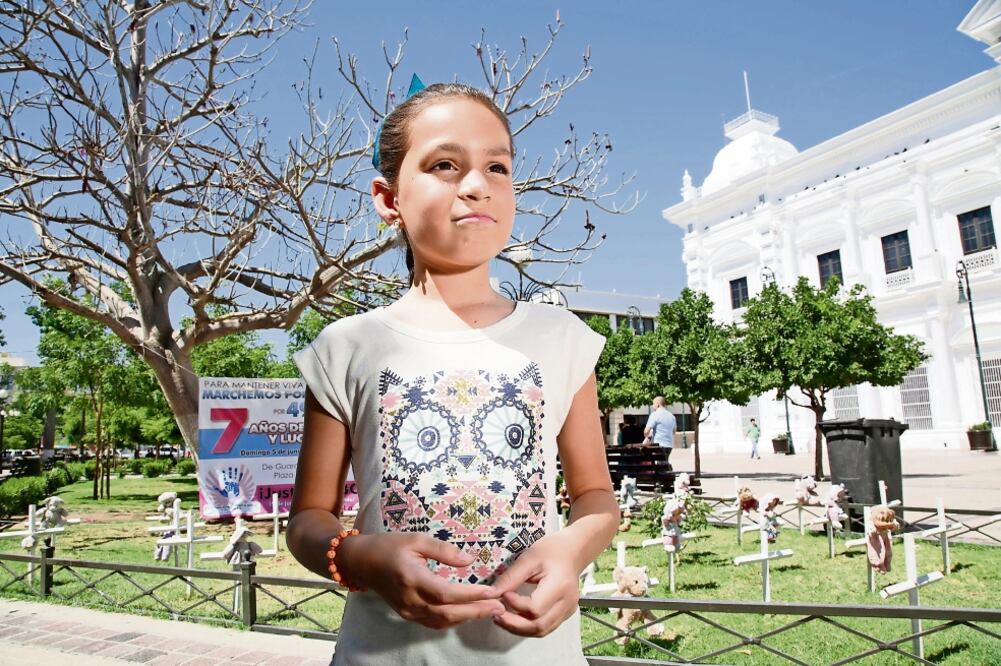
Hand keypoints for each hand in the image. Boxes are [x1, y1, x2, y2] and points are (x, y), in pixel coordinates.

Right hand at [339, 532, 503, 629]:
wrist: (362, 563)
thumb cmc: (389, 546)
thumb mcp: (416, 539)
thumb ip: (443, 550)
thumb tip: (470, 560)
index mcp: (412, 578)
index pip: (446, 593)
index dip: (471, 595)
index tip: (492, 591)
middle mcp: (410, 600)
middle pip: (448, 613)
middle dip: (476, 611)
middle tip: (500, 607)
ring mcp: (408, 611)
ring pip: (442, 621)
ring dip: (468, 618)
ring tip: (491, 611)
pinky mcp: (408, 614)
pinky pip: (434, 622)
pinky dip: (454, 620)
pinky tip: (469, 612)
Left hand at [490, 535, 579, 636]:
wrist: (572, 552)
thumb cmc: (551, 550)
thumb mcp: (528, 559)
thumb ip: (510, 578)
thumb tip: (491, 594)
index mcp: (559, 586)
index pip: (534, 608)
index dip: (515, 605)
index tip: (503, 594)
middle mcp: (567, 603)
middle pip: (539, 626)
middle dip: (514, 625)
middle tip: (496, 614)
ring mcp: (568, 610)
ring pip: (542, 631)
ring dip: (520, 629)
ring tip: (502, 618)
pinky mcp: (565, 614)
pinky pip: (546, 627)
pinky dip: (529, 626)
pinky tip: (516, 618)